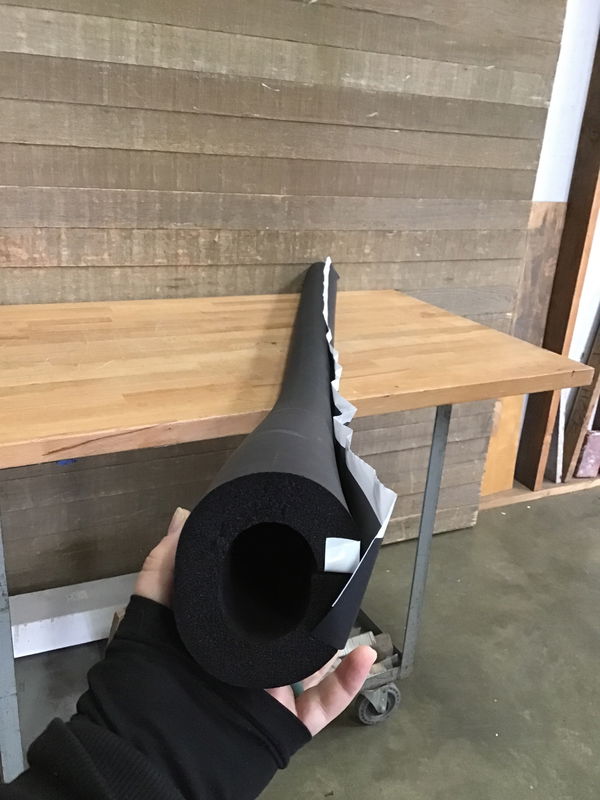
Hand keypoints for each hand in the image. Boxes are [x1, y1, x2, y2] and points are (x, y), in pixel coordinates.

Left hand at [135, 507, 375, 735]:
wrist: (154, 748)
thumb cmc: (152, 676)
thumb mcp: (152, 612)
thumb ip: (164, 566)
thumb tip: (183, 515)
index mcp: (223, 634)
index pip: (254, 599)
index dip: (272, 576)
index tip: (291, 544)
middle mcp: (250, 659)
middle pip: (289, 628)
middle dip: (310, 602)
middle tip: (331, 570)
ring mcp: (271, 691)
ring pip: (313, 662)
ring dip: (335, 636)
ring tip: (350, 603)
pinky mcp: (286, 720)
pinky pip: (326, 703)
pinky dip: (349, 682)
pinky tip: (365, 654)